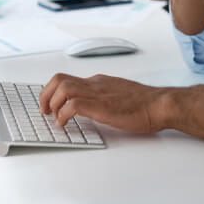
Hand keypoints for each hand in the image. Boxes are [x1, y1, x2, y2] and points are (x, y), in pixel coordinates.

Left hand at [40, 73, 167, 132]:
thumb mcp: (120, 96)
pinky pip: (72, 105)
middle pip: (59, 79)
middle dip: (46, 95)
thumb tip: (95, 108)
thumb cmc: (146, 104)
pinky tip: (65, 124)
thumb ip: (106, 98)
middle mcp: (95, 84)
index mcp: (99, 82)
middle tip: (44, 110)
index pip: (69, 79)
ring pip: (62, 88)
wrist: (159, 104)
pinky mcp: (101, 106)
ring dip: (52, 104)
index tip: (50, 104)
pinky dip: (63, 115)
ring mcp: (98, 93)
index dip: (54, 92)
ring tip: (53, 117)